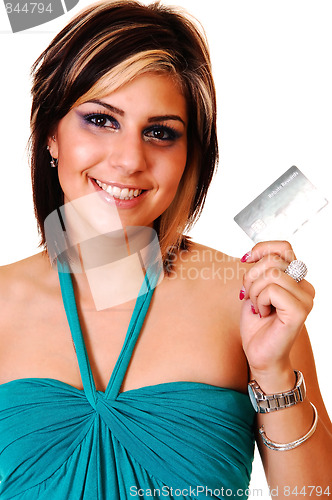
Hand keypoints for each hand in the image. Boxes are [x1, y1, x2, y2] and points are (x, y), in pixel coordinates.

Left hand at [239, 241, 314, 382]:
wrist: (259, 355)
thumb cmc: (257, 325)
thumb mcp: (254, 290)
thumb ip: (259, 271)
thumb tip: (250, 254)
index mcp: (297, 279)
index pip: (284, 247)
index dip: (262, 249)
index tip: (246, 260)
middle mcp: (305, 287)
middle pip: (273, 260)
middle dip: (251, 277)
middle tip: (250, 297)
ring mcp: (305, 299)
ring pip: (271, 274)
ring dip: (254, 291)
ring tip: (257, 307)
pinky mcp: (300, 311)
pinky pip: (272, 290)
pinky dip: (260, 301)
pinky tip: (263, 314)